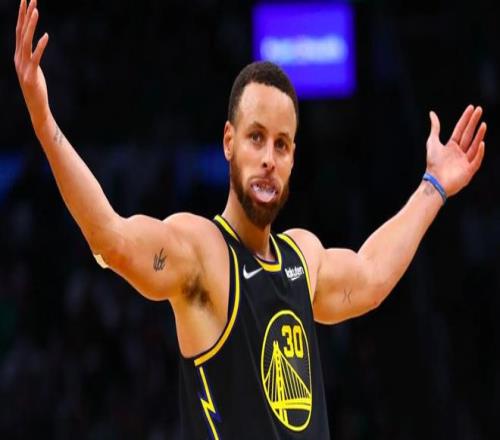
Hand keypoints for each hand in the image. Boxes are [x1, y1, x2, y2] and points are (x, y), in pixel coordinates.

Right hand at [14, 0, 49, 128]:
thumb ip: (31, 56)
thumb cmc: (36, 88)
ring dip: (31, 25)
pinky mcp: (32, 74)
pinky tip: (46, 36)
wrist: (36, 106)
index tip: (26, 1)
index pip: (19, 31)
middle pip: (20, 31)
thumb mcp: (32, 68)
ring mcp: (24, 66)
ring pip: (26, 41)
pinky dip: (40, 46)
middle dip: (25, 14)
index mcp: (18, 55)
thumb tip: (34, 44)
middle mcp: (18, 57)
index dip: (22, 15)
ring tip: (36, 11)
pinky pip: (36, 57)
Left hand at [426, 105, 486, 196]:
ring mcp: (465, 161)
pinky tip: (482, 143)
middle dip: (474, 122)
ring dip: (479, 135)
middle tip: (480, 109)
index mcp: (451, 147)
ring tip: (483, 124)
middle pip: (468, 135)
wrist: (434, 181)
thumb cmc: (432, 163)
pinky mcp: (469, 171)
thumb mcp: (432, 142)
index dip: (466, 119)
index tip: (472, 108)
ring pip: (474, 146)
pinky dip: (480, 152)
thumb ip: (435, 128)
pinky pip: (477, 160)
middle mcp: (459, 153)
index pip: (460, 129)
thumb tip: (432, 113)